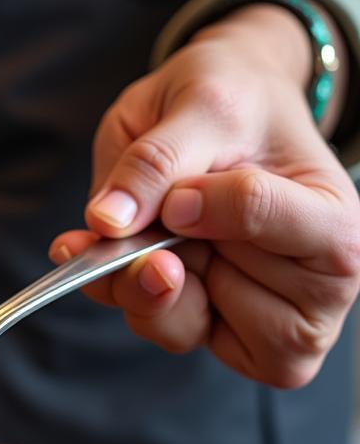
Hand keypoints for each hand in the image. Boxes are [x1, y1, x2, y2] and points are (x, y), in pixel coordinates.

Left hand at [50, 3, 359, 388]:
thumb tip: (106, 220)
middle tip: (150, 213)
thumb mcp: (198, 105)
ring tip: (147, 231)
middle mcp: (318, 288)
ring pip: (179, 326)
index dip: (193, 199)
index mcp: (336, 223)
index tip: (178, 190)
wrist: (234, 117)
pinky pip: (164, 332)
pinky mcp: (226, 338)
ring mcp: (271, 323)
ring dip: (137, 280)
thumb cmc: (236, 108)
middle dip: (153, 254)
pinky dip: (131, 298)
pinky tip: (131, 259)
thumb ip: (156, 160)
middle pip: (213, 292)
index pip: (251, 213)